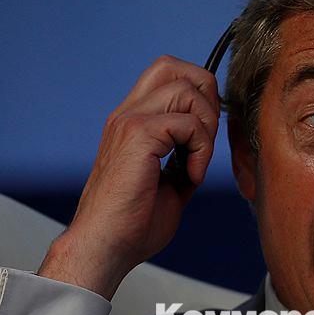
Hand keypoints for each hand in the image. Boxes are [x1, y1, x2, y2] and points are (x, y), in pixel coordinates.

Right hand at [38, 55, 219, 298]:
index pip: (168, 75)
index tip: (205, 138)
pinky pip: (188, 122)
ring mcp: (129, 121)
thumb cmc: (132, 225)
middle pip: (176, 67)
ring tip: (198, 163)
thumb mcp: (170, 183)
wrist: (104, 247)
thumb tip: (208, 147)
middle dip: (206, 96)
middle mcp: (127, 114)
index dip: (198, 95)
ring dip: (206, 126)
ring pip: (187, 89)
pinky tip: (192, 177)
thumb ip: (185, 158)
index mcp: (133, 122)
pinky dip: (201, 148)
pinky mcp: (137, 135)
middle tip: (206, 140)